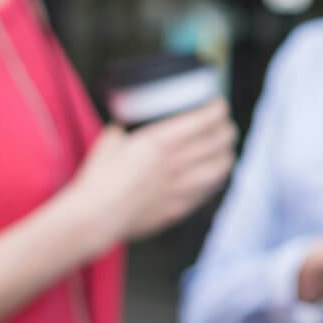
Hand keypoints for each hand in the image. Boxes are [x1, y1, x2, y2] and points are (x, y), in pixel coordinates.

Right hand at [67, 100, 237, 246]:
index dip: (218, 109)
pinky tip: (213, 178)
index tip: (219, 105)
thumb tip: (124, 127)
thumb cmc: (98, 178)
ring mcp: (182, 186)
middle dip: (226, 129)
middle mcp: (179, 162)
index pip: (206, 119)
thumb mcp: (111, 141)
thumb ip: (123, 130)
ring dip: (227, 155)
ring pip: (221, 167)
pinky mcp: (179, 207)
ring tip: (226, 151)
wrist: (95, 217)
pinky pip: (208, 191)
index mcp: (163, 141)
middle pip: (220, 141)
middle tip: (224, 126)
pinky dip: (215, 181)